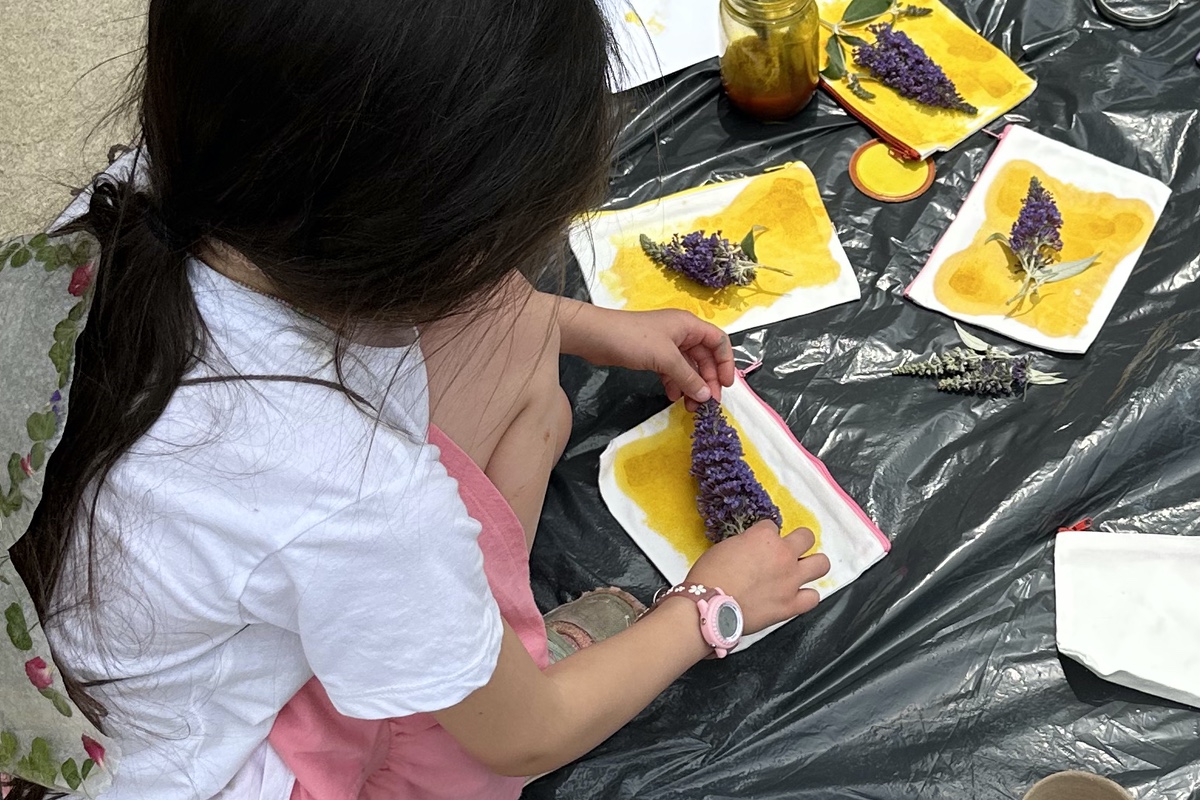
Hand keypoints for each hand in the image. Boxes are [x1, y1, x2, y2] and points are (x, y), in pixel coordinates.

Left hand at [558, 305, 734, 409]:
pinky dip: (675, 384)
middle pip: (704, 358)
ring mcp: (666, 345)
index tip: (725, 385)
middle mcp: (681, 333)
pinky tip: (672, 397)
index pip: (718, 342)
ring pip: (688, 367)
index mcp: (689, 326)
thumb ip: (688, 377)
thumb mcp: (665, 358)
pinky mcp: (653, 355)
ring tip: (690, 406)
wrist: (597, 337)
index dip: (725, 363)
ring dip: (691, 386)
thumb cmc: (634, 339)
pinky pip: (672, 371)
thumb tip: (707, 395)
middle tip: (706, 403)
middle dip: (707, 380)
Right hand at [683, 521, 829, 634]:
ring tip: (801, 571)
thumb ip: (746, 545)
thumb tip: (752, 550)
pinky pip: (813, 598)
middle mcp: (783, 554)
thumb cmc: (709, 575)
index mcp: (764, 537)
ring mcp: (791, 580)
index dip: (764, 535)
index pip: (772, 526)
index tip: (757, 545)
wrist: (709, 606)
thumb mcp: (725, 547)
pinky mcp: (791, 605)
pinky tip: (796, 596)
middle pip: (807, 537)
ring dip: (812, 565)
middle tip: (787, 552)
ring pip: (821, 564)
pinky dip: (806, 597)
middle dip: (798, 541)